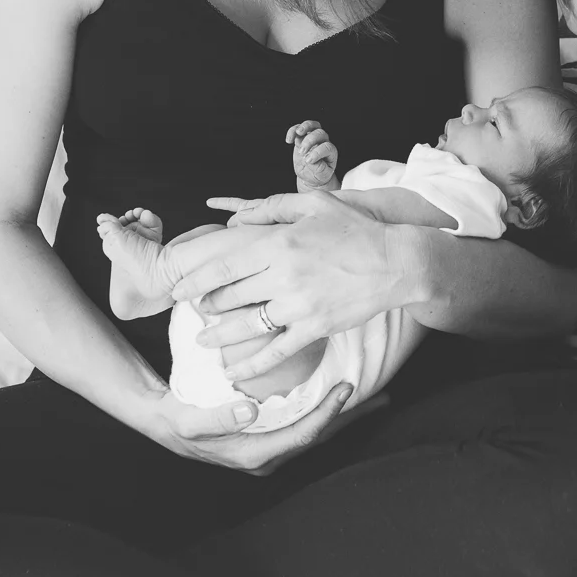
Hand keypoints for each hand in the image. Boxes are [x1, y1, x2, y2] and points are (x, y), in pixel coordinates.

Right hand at [150, 381, 354, 474]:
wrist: (166, 423)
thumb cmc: (178, 420)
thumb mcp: (191, 421)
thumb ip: (219, 417)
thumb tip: (251, 412)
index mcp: (255, 454)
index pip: (303, 434)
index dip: (328, 413)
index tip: (346, 389)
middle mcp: (268, 456)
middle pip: (319, 437)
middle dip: (350, 418)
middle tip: (383, 398)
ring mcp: (269, 449)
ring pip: (315, 431)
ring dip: (343, 416)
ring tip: (372, 398)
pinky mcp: (267, 438)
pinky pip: (303, 424)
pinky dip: (323, 411)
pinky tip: (337, 396)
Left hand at [158, 194, 417, 382]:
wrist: (397, 263)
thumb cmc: (357, 231)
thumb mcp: (316, 204)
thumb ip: (274, 206)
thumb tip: (238, 214)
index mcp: (280, 243)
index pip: (224, 265)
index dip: (195, 279)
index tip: (179, 288)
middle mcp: (284, 275)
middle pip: (230, 296)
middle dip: (207, 305)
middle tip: (196, 309)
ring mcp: (299, 305)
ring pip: (246, 325)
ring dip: (219, 336)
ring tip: (203, 340)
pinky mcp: (315, 328)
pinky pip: (277, 351)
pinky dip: (253, 364)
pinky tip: (235, 372)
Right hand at [286, 120, 338, 190]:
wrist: (311, 175)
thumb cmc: (319, 174)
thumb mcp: (322, 175)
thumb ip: (318, 167)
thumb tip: (309, 159)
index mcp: (331, 151)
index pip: (327, 147)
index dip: (317, 152)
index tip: (308, 161)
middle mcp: (323, 142)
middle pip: (320, 133)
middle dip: (310, 141)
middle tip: (302, 152)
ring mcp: (313, 138)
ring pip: (312, 125)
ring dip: (305, 127)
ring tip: (298, 133)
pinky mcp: (302, 138)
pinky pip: (298, 129)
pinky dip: (293, 131)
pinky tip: (289, 140)